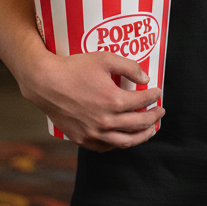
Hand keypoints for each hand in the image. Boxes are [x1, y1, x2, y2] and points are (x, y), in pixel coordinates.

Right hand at [18, 48, 164, 151]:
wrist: (46, 83)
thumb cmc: (74, 68)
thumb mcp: (105, 58)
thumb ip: (129, 67)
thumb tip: (146, 77)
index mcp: (114, 101)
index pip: (142, 101)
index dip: (153, 96)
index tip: (158, 92)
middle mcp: (106, 121)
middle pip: (138, 124)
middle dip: (153, 118)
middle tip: (160, 112)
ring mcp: (93, 133)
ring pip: (125, 141)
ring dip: (141, 136)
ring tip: (150, 130)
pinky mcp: (82, 139)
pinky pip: (106, 147)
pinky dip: (119, 143)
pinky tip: (125, 137)